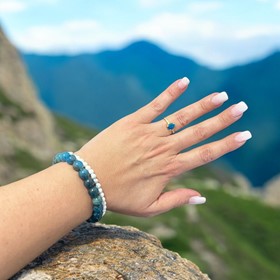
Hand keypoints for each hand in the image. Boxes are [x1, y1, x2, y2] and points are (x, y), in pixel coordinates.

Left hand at [77, 77, 250, 216]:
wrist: (87, 181)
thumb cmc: (118, 196)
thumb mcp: (149, 208)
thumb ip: (177, 200)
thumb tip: (202, 198)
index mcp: (169, 168)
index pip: (206, 154)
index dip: (227, 144)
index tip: (243, 135)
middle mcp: (164, 148)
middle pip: (200, 131)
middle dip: (223, 119)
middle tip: (241, 107)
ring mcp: (149, 133)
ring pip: (182, 116)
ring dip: (204, 105)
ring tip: (221, 95)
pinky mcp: (133, 122)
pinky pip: (156, 105)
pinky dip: (170, 93)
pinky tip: (184, 82)